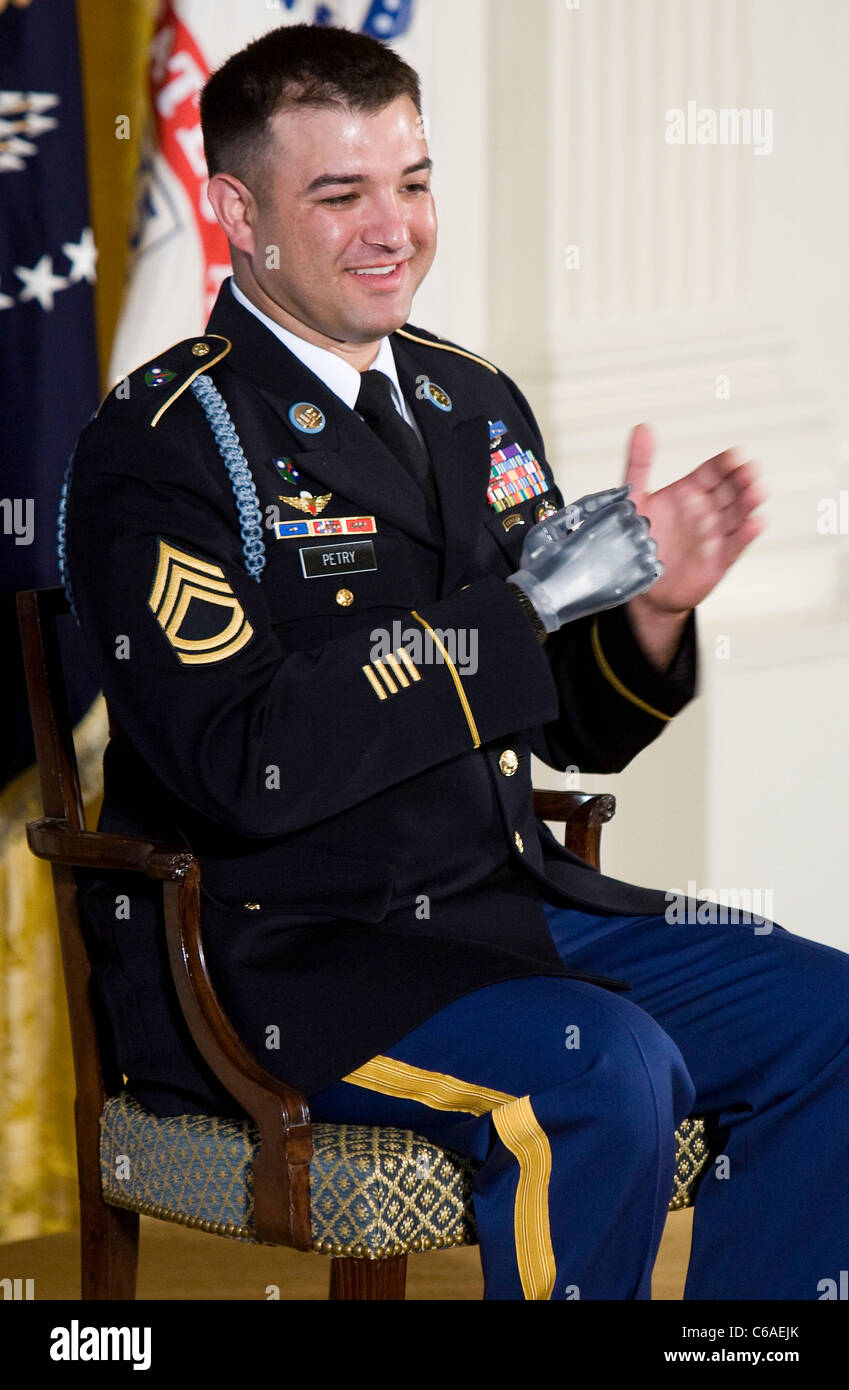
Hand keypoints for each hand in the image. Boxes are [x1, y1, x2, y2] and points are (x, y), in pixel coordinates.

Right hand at [509, 492, 662, 633]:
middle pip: (640, 523)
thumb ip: (589, 503)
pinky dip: (642, 569)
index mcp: (607, 519)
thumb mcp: (553, 523)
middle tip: (600, 549)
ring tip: (609, 564)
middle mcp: (625, 537)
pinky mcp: (637, 585)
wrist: (542, 603)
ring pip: (649, 545)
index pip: (627, 506)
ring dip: (633, 550)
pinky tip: (622, 575)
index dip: (611, 518)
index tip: (596, 532)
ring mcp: (634, 562)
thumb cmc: (543, 562)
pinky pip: (655, 567)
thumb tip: (626, 489)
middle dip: (623, 532)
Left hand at [623, 424, 766, 613]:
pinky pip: (734, 546)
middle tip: (750, 471)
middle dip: (741, 480)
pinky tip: (756, 523)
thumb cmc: (638, 542)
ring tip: (756, 491)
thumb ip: (640, 463)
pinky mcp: (718, 560)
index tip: (735, 455)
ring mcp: (714, 534)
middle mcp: (706, 510)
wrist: (640, 587)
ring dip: (748, 503)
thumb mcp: (633, 499)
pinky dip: (745, 535)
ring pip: (737, 515)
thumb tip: (642, 427)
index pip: (712, 472)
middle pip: (730, 490)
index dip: (724, 464)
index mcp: (689, 492)